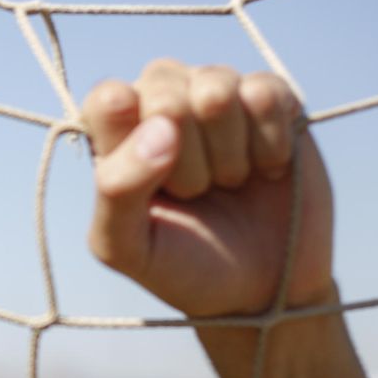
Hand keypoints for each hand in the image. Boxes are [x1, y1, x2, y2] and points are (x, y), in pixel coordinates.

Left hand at [81, 60, 333, 317]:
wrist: (263, 288)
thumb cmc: (183, 265)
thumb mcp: (126, 247)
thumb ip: (116, 190)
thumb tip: (161, 127)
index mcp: (113, 132)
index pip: (108, 99)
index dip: (131, 140)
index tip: (152, 184)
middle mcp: (160, 99)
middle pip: (164, 94)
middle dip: (186, 161)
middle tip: (195, 193)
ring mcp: (215, 91)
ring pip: (216, 89)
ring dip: (228, 154)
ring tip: (228, 181)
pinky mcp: (269, 95)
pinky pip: (265, 95)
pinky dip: (270, 144)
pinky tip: (266, 168)